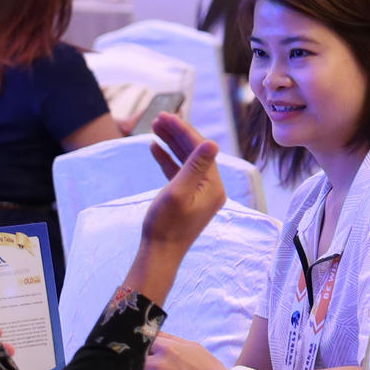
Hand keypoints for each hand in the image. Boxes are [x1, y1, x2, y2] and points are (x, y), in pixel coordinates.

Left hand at [141, 332, 228, 369]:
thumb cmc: (207, 367)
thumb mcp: (191, 346)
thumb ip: (169, 339)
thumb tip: (154, 333)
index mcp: (166, 348)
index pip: (143, 344)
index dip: (146, 350)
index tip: (149, 354)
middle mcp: (157, 364)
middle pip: (136, 362)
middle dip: (143, 365)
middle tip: (154, 369)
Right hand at [143, 113, 227, 249]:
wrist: (158, 254)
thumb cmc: (166, 225)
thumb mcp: (179, 192)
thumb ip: (194, 166)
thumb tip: (212, 142)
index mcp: (214, 186)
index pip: (201, 150)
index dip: (184, 131)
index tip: (167, 116)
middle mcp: (211, 188)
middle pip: (195, 152)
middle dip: (177, 134)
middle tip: (159, 117)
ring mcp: (199, 193)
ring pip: (186, 160)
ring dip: (171, 143)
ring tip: (155, 126)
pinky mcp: (187, 198)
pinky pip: (178, 172)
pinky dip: (167, 159)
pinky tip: (155, 146)